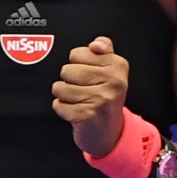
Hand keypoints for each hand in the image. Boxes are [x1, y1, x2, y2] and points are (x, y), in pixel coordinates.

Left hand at [52, 37, 128, 157]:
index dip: (77, 64)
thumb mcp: (110, 70)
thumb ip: (103, 49)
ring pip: (59, 87)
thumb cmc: (104, 96)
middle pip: (66, 70)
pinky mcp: (87, 115)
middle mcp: (113, 82)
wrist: (110, 133)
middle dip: (69, 81)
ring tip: (79, 101)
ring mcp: (101, 99)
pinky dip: (63, 109)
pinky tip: (76, 112)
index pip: (76, 54)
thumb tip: (96, 44)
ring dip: (64, 96)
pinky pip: (58, 104)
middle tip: (84, 90)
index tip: (90, 75)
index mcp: (118, 66)